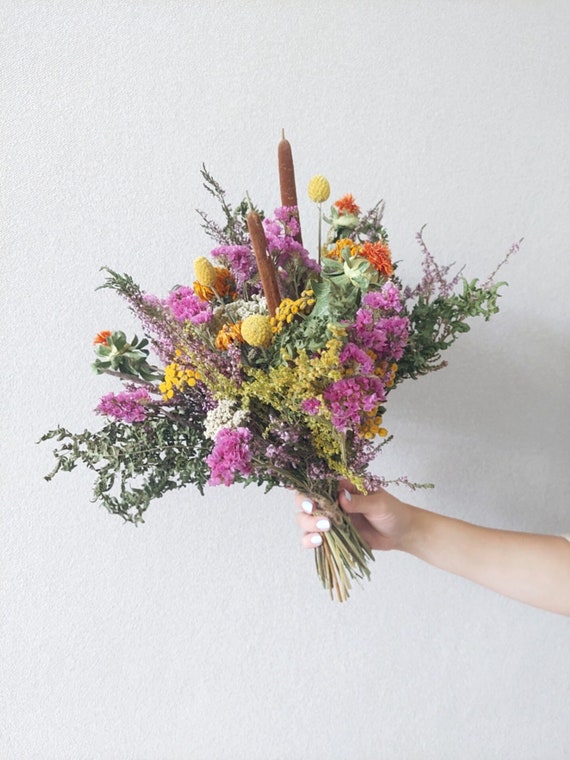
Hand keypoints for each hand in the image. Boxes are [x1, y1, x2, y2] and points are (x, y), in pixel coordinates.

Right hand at [295, 479, 414, 551]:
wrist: (401, 532)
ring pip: (306, 520)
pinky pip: (314, 538)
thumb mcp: (379, 504)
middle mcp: (332, 501)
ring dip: (308, 526)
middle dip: (307, 512)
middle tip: (324, 522)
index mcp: (342, 487)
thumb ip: (360, 501)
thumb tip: (341, 497)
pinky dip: (310, 541)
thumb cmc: (392, 511)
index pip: (317, 485)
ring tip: (324, 533)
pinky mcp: (333, 536)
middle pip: (305, 502)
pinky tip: (318, 543)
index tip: (312, 505)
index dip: (308, 493)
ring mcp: (331, 519)